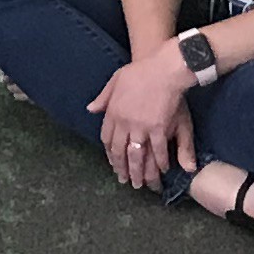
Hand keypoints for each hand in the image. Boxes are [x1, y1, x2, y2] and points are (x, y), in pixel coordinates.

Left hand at [95, 50, 195, 191]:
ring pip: (136, 156)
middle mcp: (124, 123)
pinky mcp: (157, 128)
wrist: (162, 69)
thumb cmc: (140, 72)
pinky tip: (163, 170)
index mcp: (112, 112)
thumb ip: (103, 98)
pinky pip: (157, 151)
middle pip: (119, 151)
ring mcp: (140, 127)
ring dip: (138, 172)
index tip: (113, 162)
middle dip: (121, 168)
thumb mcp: (115, 81)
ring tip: (140, 184)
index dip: (110, 153)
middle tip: (124, 180)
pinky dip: (160, 162)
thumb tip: (90, 109)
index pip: (107, 139)